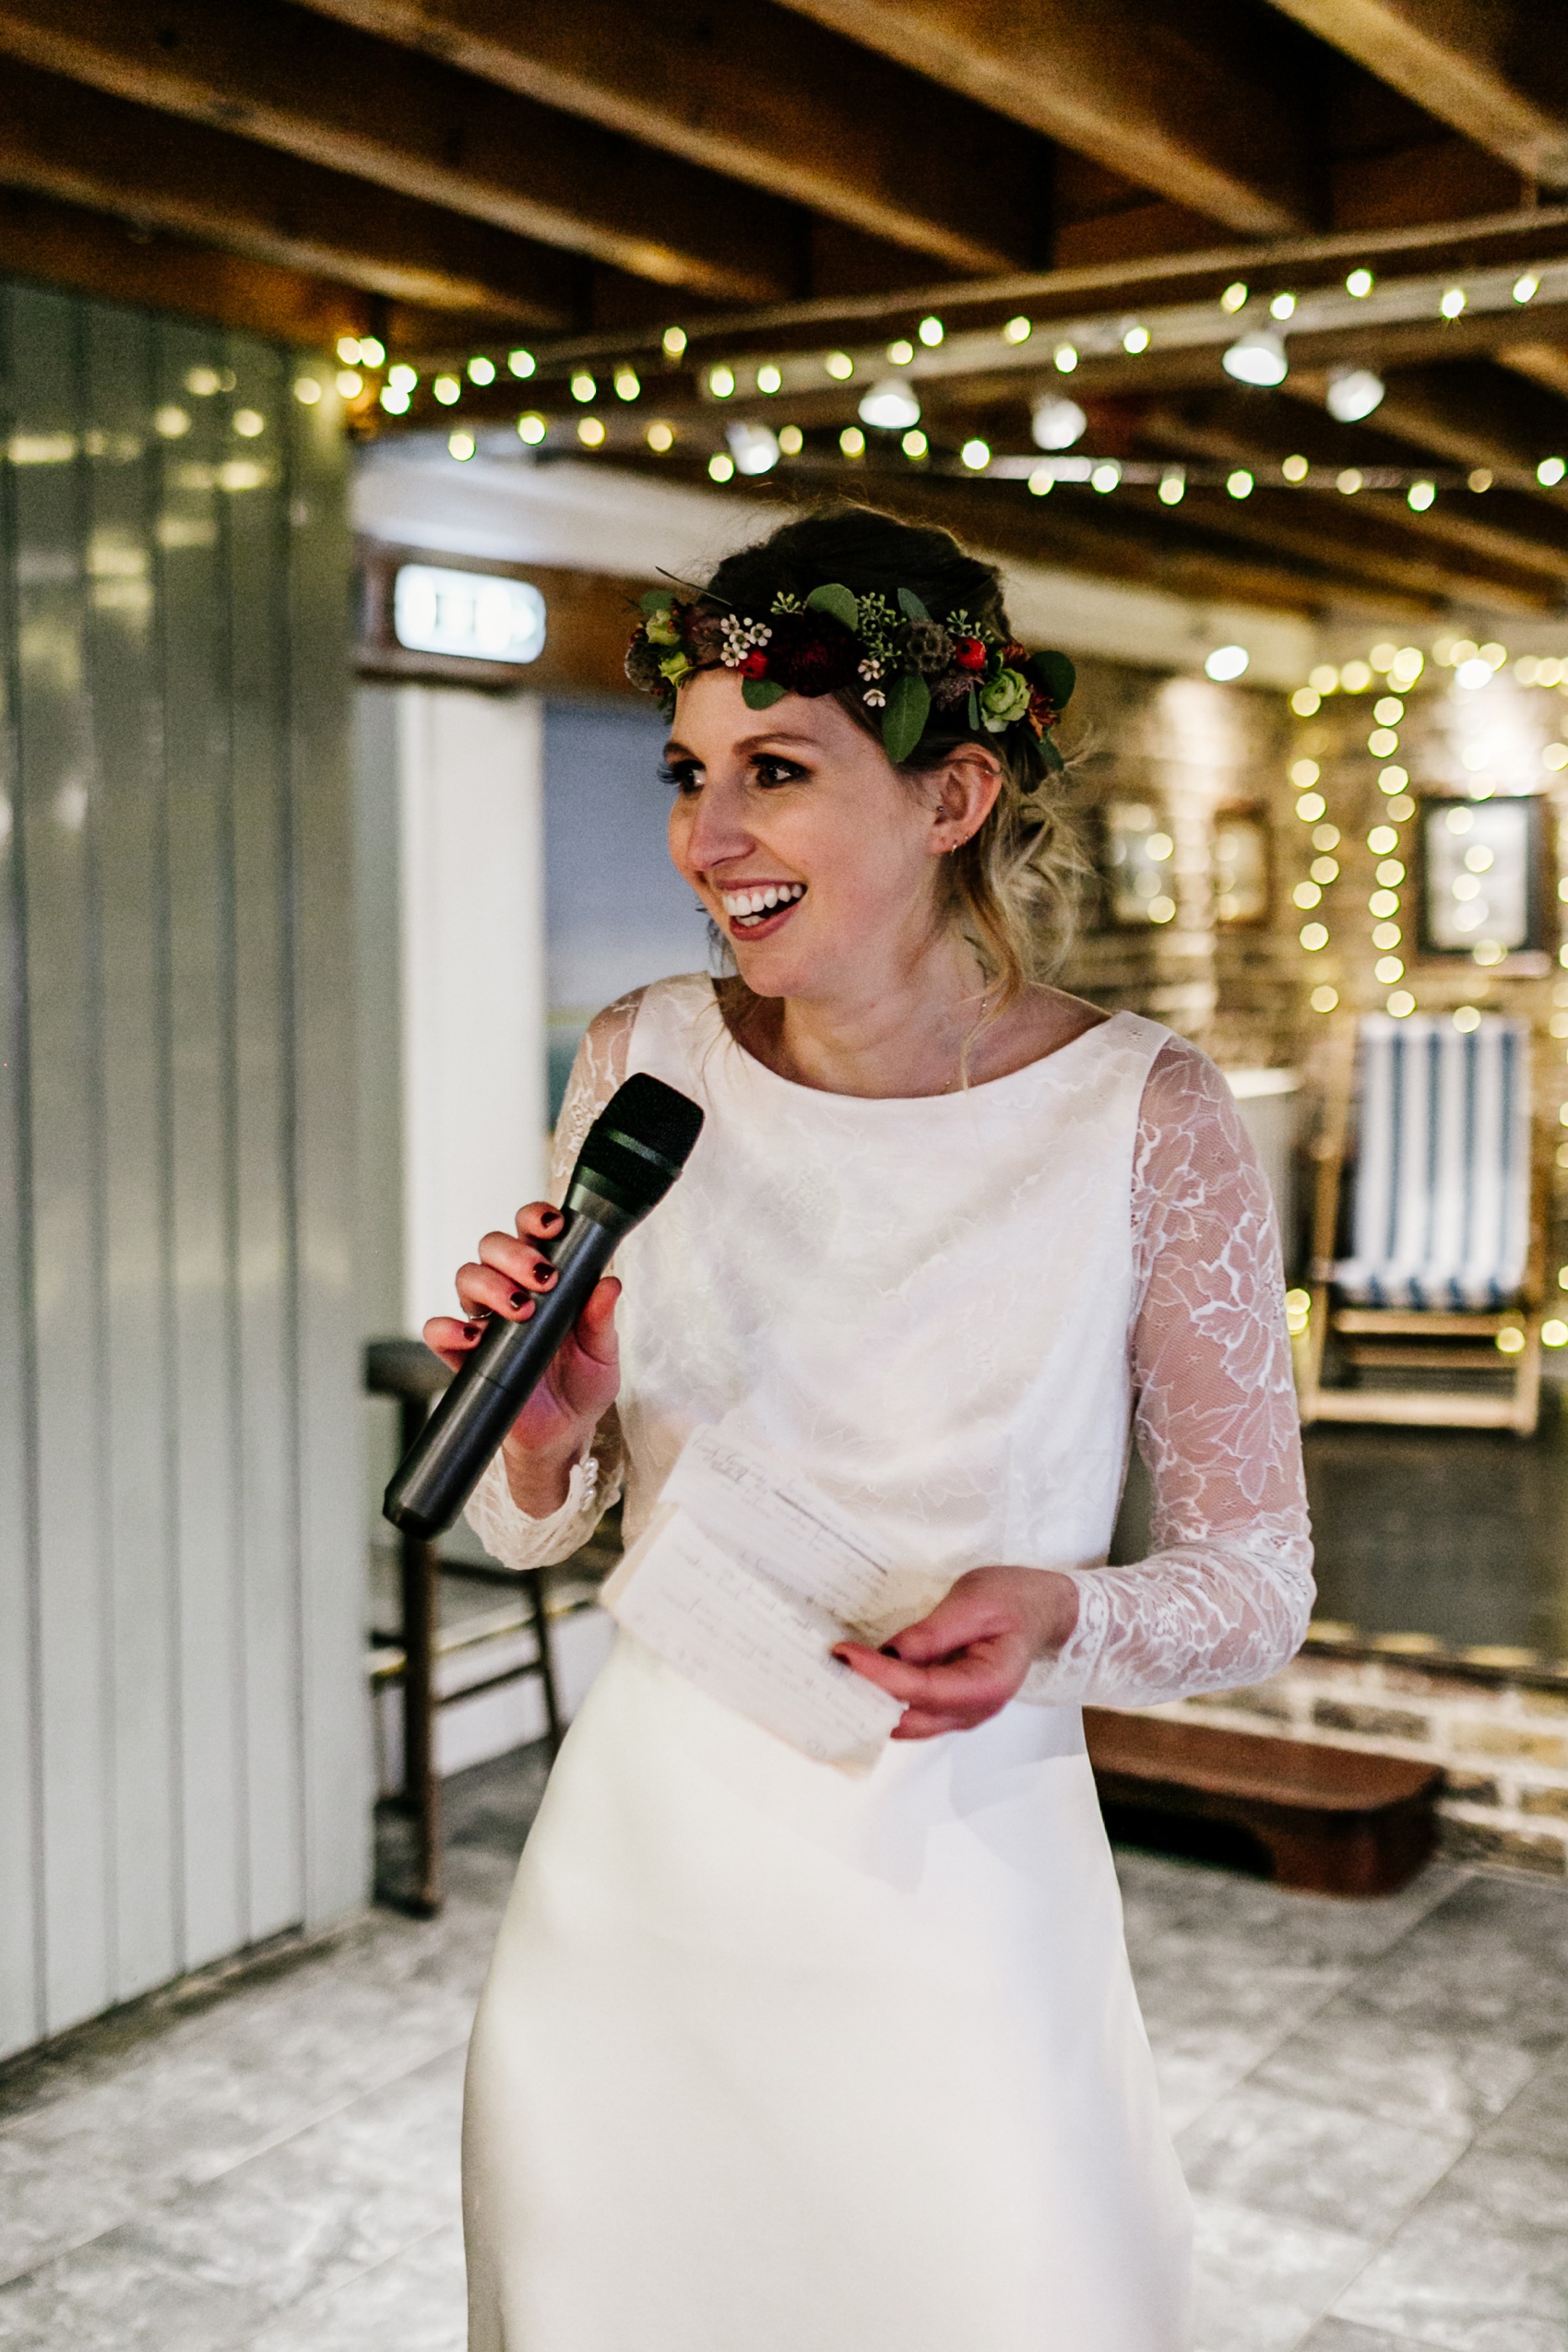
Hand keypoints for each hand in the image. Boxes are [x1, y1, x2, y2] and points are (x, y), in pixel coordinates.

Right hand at [423, 1200, 620, 1513]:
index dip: (535, 1217)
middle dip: (514, 1253)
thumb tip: (609, 1283)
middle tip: (542, 1277)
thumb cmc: (583, 1385)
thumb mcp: (603, 1352)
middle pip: (492, 1246)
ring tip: (520, 1309)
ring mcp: (484, 1321)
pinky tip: (475, 1337)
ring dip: (490, 1285)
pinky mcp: (464, 1355)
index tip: (554, 1226)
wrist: (564, 1435)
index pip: (530, 1230)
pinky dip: (450, 1329)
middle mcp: (509, 1290)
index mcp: (545, 1278)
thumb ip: (601, 1318)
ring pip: (466, 1277)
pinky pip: (439, 1332)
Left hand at [835, 1566, 1079, 1739]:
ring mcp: (961, 1713)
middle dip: (868, 1700)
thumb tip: (890, 1653)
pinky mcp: (949, 1705)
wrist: (1039, 1607)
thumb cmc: (1013, 1600)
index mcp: (987, 1685)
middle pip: (909, 1719)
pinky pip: (912, 1712)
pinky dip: (886, 1699)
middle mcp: (973, 1711)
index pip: (922, 1689)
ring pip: (907, 1723)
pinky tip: (862, 1678)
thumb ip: (933, 1632)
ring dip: (873, 1704)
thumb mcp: (974, 1602)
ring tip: (838, 1675)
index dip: (879, 1675)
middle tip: (830, 1670)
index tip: (844, 1654)